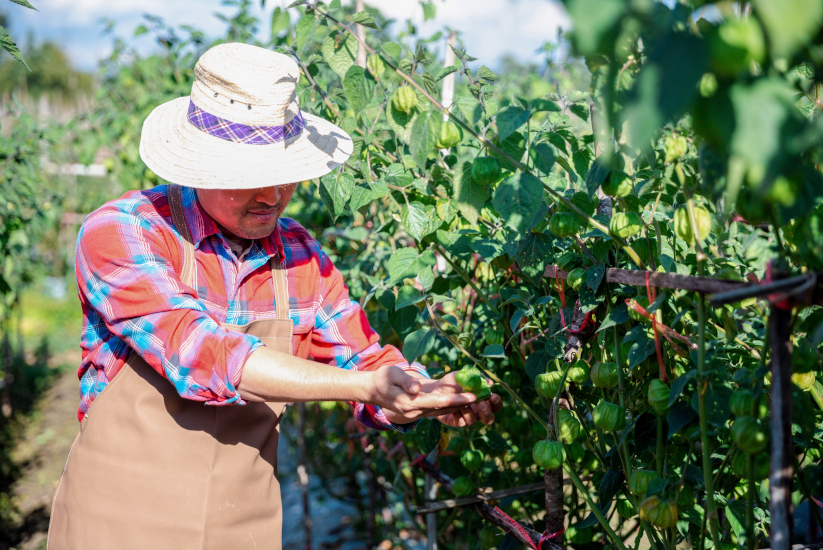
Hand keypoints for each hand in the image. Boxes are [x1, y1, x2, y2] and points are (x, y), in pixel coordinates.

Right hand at [380, 371, 502, 426]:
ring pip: (444, 411)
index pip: (437, 402)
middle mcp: (416, 412)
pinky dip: (453, 405)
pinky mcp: (420, 411)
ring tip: (480, 397)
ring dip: (462, 405)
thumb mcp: (391, 374)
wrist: (372, 391)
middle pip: (445, 409)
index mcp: (409, 403)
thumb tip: (417, 389)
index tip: (472, 396)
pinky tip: (465, 400)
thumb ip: (405, 381)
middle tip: (484, 396)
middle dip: (465, 403)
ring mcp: (418, 414)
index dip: (456, 400)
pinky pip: (440, 410)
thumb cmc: (382, 379)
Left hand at [422, 372, 502, 427]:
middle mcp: (477, 412)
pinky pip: (460, 422)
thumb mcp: (465, 376)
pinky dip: (458, 414)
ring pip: (473, 421)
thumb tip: (490, 382)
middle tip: (480, 403)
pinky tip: (453, 407)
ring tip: (462, 403)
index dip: (496, 402)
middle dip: (486, 412)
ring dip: (469, 411)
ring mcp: (467, 418)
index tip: (492, 395)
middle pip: (489, 419)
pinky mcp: (456, 422)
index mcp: (483, 400)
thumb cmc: (453, 382)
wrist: (435, 388)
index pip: (496, 406)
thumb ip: (478, 378)